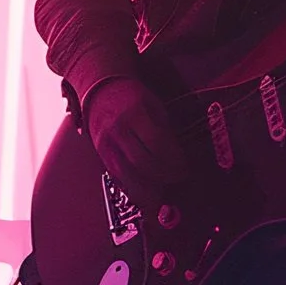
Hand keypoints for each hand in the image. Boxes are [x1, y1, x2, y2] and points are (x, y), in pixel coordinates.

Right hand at [85, 78, 186, 193]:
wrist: (101, 93)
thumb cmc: (131, 97)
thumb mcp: (153, 105)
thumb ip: (165, 130)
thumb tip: (178, 156)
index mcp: (133, 114)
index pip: (156, 142)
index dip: (173, 158)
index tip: (184, 165)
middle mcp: (117, 131)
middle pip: (142, 162)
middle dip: (164, 175)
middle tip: (178, 177)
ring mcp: (106, 145)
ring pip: (127, 176)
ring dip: (149, 188)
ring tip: (165, 192)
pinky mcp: (101, 157)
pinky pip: (118, 178)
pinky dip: (134, 189)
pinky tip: (148, 191)